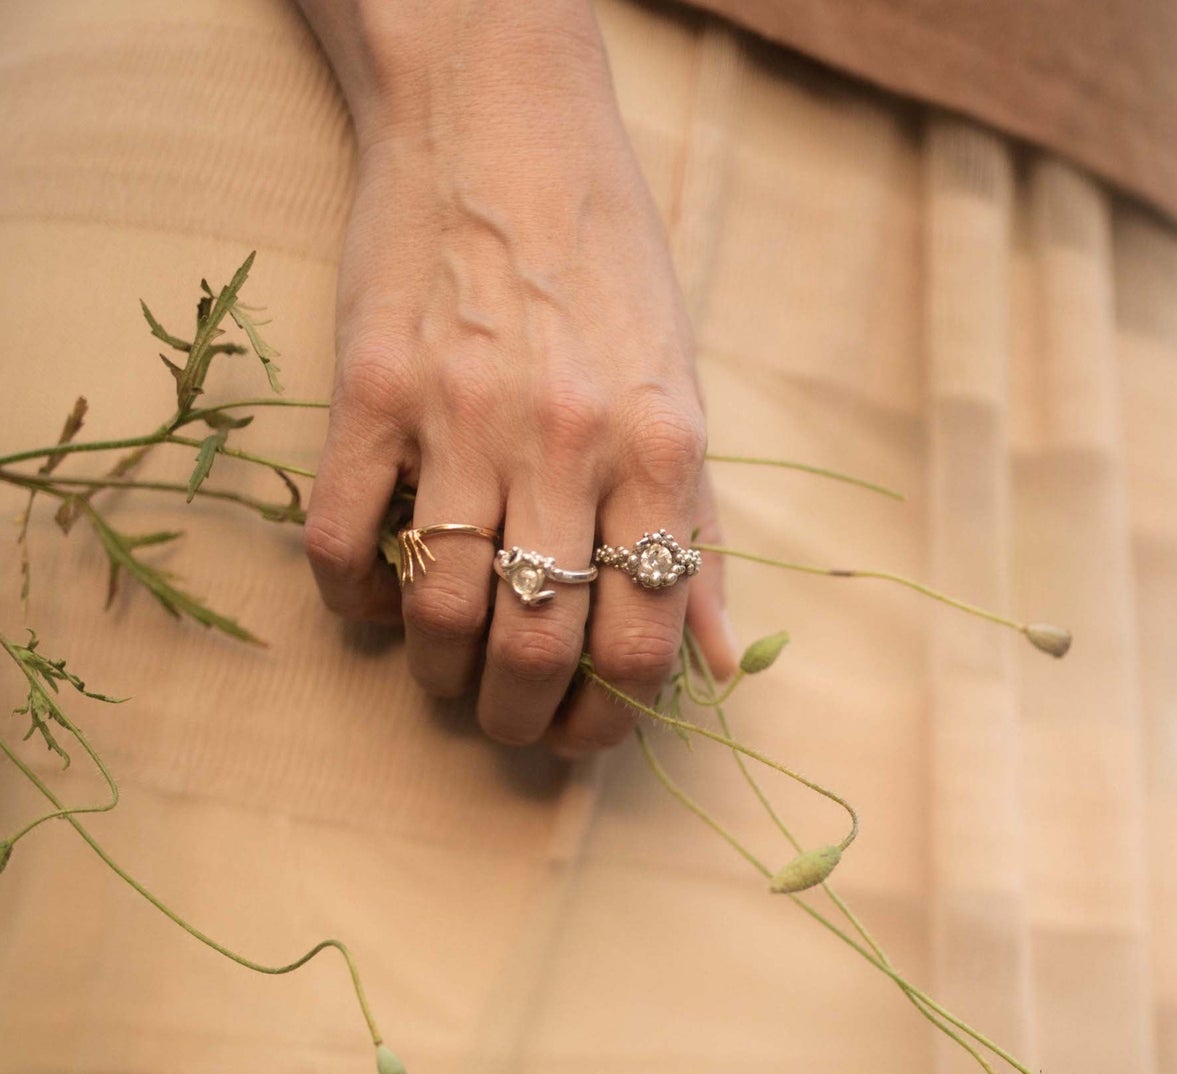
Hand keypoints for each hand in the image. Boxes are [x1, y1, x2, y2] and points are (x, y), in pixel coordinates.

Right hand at [295, 0, 736, 750]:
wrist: (502, 126)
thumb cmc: (610, 269)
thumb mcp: (684, 395)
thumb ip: (703, 534)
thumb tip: (723, 661)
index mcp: (661, 449)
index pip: (642, 641)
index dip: (609, 721)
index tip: (583, 734)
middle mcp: (567, 440)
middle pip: (535, 645)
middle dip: (519, 719)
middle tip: (509, 724)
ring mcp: (461, 414)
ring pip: (439, 610)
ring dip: (439, 672)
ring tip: (447, 672)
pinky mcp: (369, 388)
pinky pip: (343, 539)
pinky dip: (353, 599)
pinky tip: (375, 601)